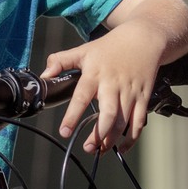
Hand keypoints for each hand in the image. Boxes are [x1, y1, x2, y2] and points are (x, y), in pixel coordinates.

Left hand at [40, 26, 166, 154]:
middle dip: (99, 134)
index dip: (72, 116)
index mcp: (96, 74)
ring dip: (112, 139)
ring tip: (99, 150)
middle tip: (87, 147)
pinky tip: (122, 147)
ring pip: (124, 121)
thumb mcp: (83, 50)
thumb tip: (44, 76)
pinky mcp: (143, 97)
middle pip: (109, 114)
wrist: (144, 38)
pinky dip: (132, 137)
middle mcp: (113, 85)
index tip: (64, 131)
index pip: (81, 97)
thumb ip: (60, 61)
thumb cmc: (110, 47)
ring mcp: (130, 92)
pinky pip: (139, 121)